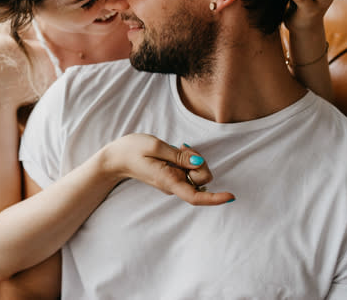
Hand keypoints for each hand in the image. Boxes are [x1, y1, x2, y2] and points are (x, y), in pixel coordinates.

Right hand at [102, 133, 234, 205]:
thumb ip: (178, 156)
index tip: (231, 196)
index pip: (195, 197)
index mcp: (168, 181)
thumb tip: (199, 162)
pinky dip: (188, 159)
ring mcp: (174, 181)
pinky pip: (190, 170)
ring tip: (177, 148)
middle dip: (200, 162)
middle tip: (183, 147)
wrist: (115, 159)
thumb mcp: (155, 146)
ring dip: (193, 158)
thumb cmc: (131, 150)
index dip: (214, 198)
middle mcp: (174, 185)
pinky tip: (176, 151)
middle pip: (201, 179)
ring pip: (197, 173)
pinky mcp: (174, 175)